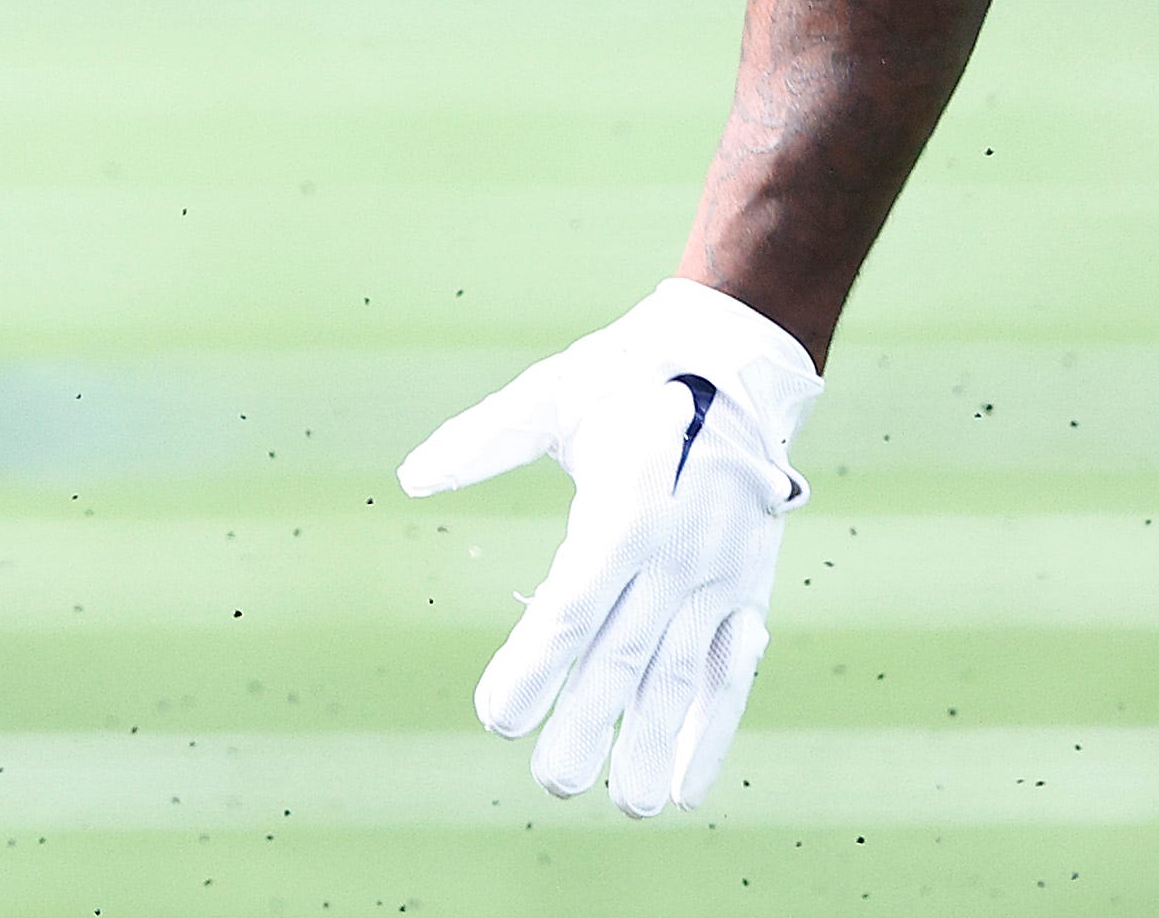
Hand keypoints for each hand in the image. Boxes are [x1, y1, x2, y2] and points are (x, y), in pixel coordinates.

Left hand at [397, 277, 822, 816]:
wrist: (739, 358)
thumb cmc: (631, 376)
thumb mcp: (555, 395)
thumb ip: (484, 439)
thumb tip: (411, 476)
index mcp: (623, 512)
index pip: (571, 610)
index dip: (533, 668)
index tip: (496, 715)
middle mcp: (674, 555)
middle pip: (623, 657)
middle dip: (587, 724)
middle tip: (552, 777)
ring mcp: (716, 578)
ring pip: (681, 675)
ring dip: (654, 741)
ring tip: (623, 800)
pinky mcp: (747, 588)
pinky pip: (732, 670)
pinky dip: (713, 729)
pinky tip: (686, 781)